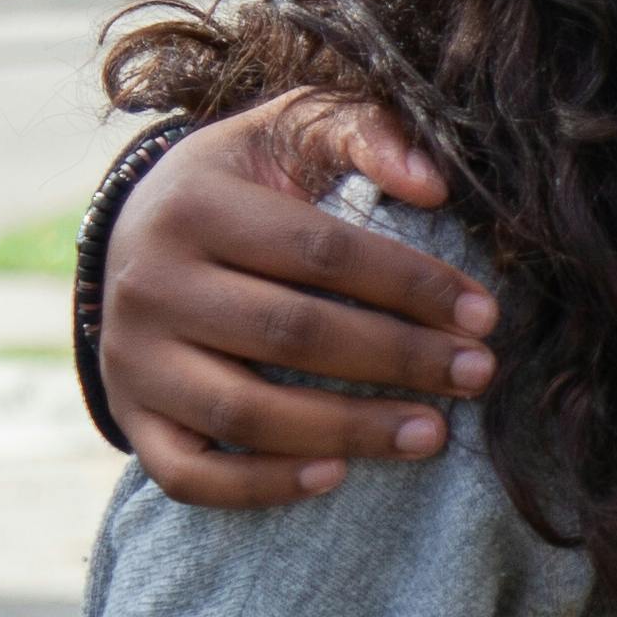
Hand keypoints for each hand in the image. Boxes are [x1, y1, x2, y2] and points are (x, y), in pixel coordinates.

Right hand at [98, 94, 490, 508]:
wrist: (136, 229)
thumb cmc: (243, 182)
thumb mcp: (290, 131)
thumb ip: (366, 132)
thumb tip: (435, 182)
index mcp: (194, 205)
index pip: (321, 251)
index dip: (410, 285)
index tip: (484, 315)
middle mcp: (150, 284)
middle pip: (290, 334)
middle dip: (399, 358)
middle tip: (478, 375)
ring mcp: (133, 359)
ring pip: (244, 412)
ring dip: (348, 429)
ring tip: (433, 433)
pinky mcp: (132, 416)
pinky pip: (189, 474)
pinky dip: (261, 485)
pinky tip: (336, 476)